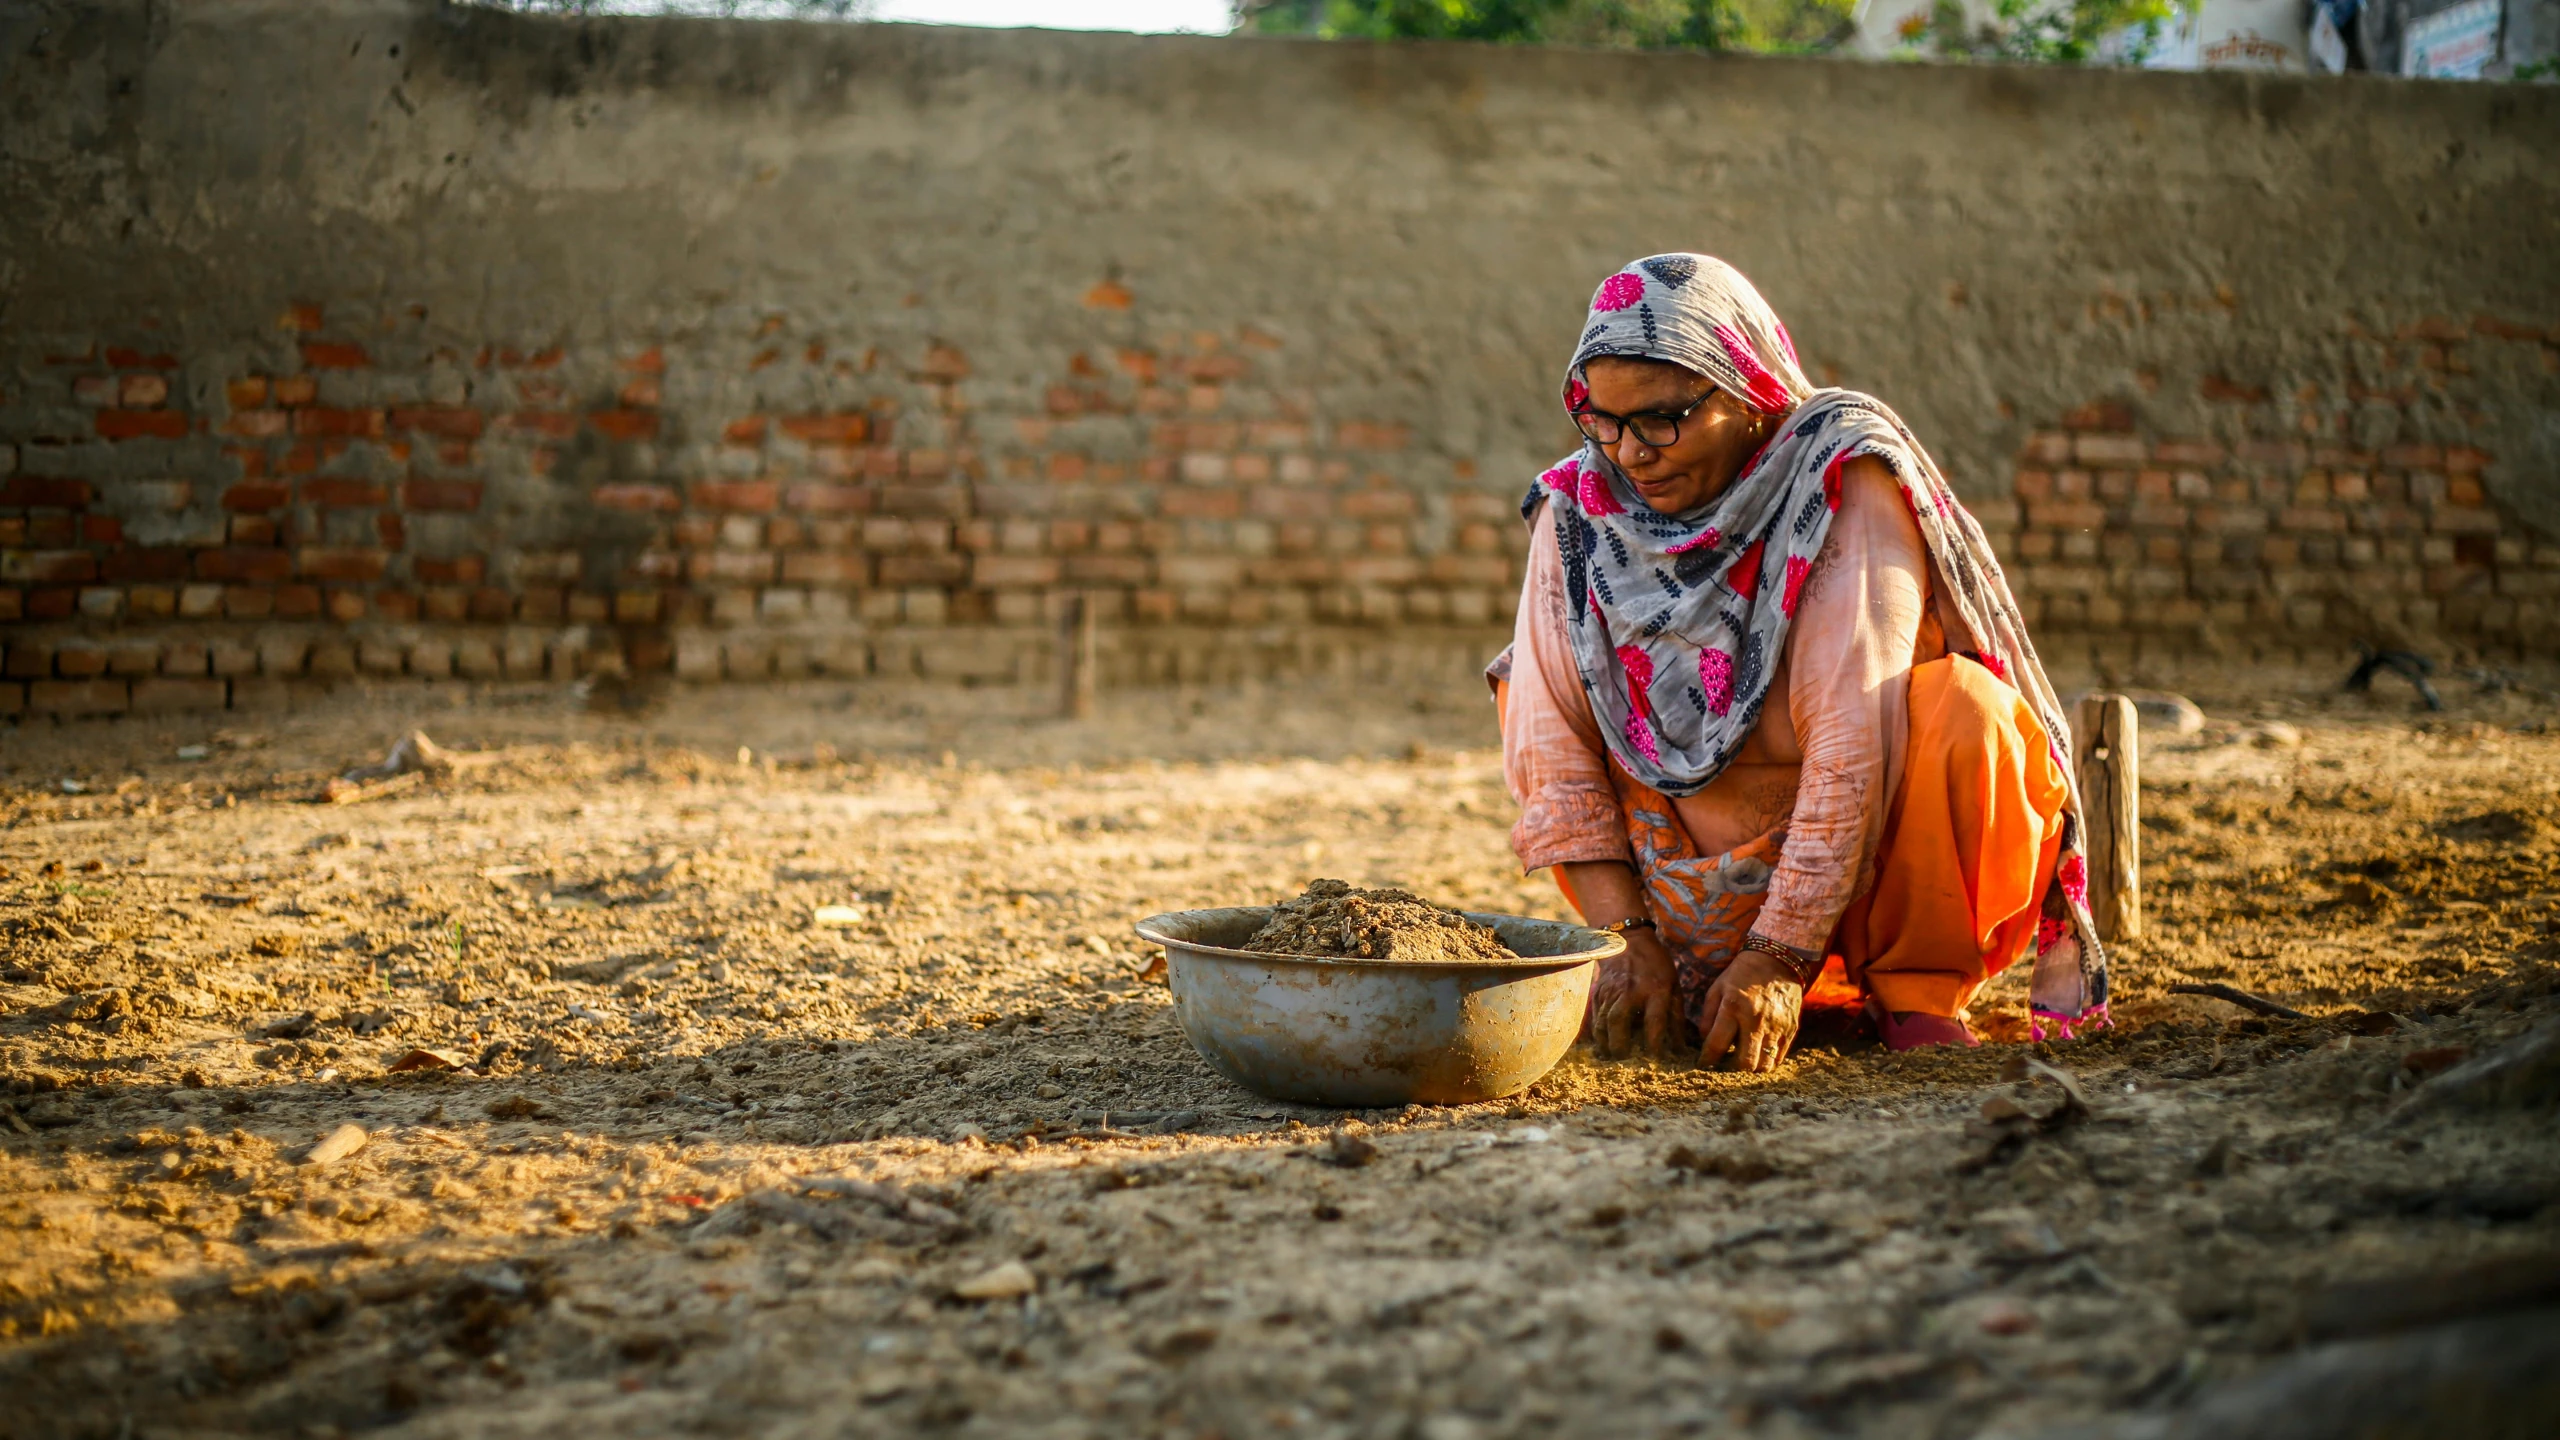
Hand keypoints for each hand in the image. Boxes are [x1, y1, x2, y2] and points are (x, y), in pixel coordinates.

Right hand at [1587, 929, 1675, 1057]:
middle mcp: (1630, 991)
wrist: (1629, 941)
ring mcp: (1611, 991)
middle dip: (1619, 1045)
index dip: (1654, 1043)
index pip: (1654, 1021)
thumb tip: (1681, 1047)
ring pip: (1602, 1021)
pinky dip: (1596, 1032)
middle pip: (1618, 1021)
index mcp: (1655, 990)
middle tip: (1623, 1062)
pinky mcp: (1598, 992)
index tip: (1655, 1060)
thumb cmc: (1656, 966)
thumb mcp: (1674, 986)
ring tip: (1609, 1058)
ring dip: (1605, 1042)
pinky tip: (1599, 1045)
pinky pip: (1594, 1016)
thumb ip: (1676, 1016)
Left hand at [1697, 946, 1804, 1072]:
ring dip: (1752, 1068)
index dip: (1707, 1060)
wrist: (1777, 960)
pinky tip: (1758, 1053)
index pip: (1717, 1045)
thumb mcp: (1717, 988)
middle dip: (1731, 1070)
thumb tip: (1705, 1041)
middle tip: (1724, 1067)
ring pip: (1765, 1065)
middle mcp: (1756, 1020)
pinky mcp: (1791, 1029)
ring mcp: (1776, 1026)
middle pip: (1745, 1064)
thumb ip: (1708, 1016)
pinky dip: (1767, 1060)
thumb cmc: (1742, 974)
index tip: (1702, 1064)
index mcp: (1733, 1008)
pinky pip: (1779, 1057)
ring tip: (1742, 1062)